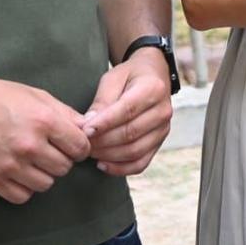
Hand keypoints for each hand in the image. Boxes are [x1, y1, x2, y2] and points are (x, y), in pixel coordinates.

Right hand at [0, 75, 91, 204]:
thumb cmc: (2, 97)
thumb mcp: (39, 96)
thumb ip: (66, 114)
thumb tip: (88, 130)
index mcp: (44, 121)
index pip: (80, 147)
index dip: (80, 147)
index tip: (71, 144)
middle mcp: (29, 145)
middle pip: (64, 168)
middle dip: (61, 159)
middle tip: (49, 150)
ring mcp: (10, 165)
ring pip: (46, 184)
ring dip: (44, 174)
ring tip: (33, 160)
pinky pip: (23, 195)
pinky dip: (25, 187)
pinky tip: (20, 172)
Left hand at [82, 48, 174, 177]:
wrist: (153, 75)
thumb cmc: (129, 76)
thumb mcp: (113, 78)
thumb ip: (102, 100)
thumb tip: (88, 125)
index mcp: (153, 88)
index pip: (127, 110)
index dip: (105, 123)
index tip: (85, 130)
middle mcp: (163, 110)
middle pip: (130, 133)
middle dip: (102, 141)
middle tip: (81, 143)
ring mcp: (164, 129)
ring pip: (134, 151)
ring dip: (108, 155)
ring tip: (89, 151)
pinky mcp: (159, 143)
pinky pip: (141, 163)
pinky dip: (120, 169)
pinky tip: (102, 164)